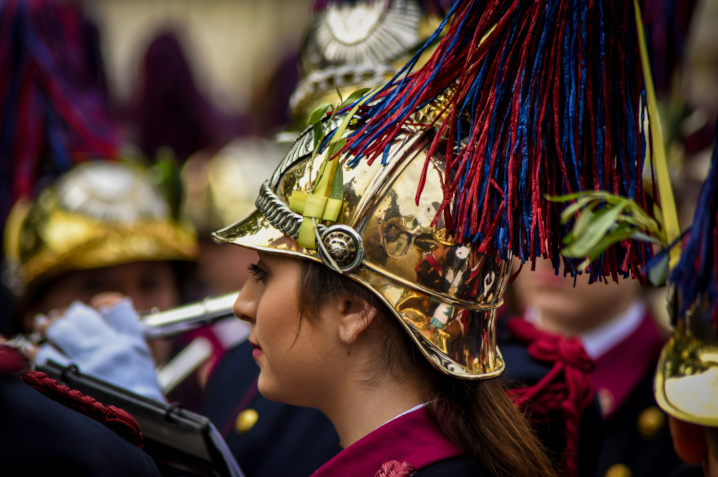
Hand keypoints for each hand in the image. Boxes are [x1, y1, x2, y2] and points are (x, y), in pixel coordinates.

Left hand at [34, 293, 165, 401]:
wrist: (134, 424)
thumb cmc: (141, 394)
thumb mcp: (144, 359)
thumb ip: (129, 333)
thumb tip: (110, 309)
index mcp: (129, 343)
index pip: (115, 309)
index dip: (102, 304)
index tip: (94, 308)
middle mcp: (107, 349)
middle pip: (82, 316)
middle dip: (71, 314)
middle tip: (66, 316)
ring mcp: (85, 363)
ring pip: (60, 330)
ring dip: (51, 326)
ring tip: (46, 324)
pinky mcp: (66, 380)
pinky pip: (44, 355)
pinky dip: (38, 348)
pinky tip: (36, 348)